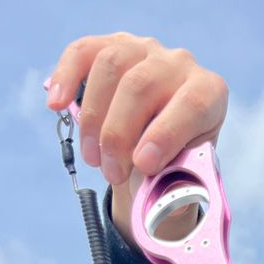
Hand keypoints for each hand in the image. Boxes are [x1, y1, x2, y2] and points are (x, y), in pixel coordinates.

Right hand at [46, 33, 228, 243]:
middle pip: (141, 86)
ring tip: (93, 158)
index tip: (143, 165)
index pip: (192, 106)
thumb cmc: (174, 168)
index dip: (165, 135)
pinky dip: (66, 77)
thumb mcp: (184, 184)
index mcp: (209, 96)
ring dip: (94, 119)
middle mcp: (180, 65)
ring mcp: (144, 50)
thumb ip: (179, 195)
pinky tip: (54, 104)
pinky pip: (84, 52)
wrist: (158, 147)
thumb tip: (170, 217)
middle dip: (119, 136)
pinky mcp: (111, 46)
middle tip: (111, 174)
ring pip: (111, 67)